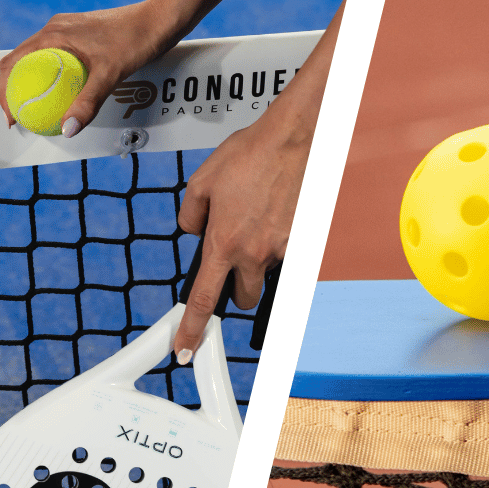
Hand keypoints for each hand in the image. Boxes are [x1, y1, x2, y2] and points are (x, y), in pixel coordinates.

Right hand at [0, 1, 181, 136]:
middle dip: (14, 90)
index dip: (5, 91)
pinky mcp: (81, 35)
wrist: (160, 18)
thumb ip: (88, 102)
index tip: (11, 115)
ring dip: (32, 83)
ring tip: (37, 108)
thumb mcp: (110, 75)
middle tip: (21, 117)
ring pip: (38, 59)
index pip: (13, 63)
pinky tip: (63, 95)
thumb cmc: (136, 39)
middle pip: (21, 61)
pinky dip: (51, 77)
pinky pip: (56, 58)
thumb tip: (68, 128)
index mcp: (54, 34)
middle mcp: (56, 29)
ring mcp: (68, 30)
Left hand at [172, 107, 310, 361]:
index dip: (191, 329)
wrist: (294, 138)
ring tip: (257, 223)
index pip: (204, 300)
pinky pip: (286, 253)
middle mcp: (254, 253)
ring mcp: (282, 249)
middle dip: (236, 286)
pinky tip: (276, 213)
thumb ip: (190, 216)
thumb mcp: (201, 181)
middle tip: (234, 258)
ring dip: (258, 262)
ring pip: (265, 274)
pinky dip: (279, 240)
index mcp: (224, 242)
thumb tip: (193, 231)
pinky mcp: (303, 241)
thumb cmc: (252, 154)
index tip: (185, 348)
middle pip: (244, 297)